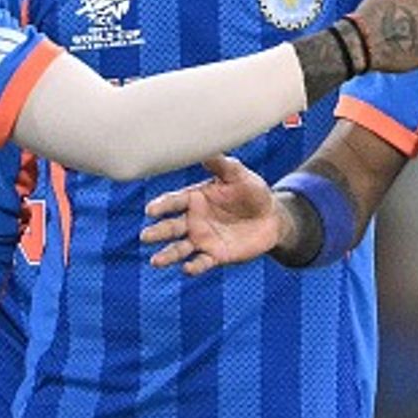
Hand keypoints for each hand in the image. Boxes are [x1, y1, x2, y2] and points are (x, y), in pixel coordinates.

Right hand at [141, 156, 281, 274]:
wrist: (272, 217)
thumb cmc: (252, 191)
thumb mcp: (239, 175)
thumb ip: (221, 164)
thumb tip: (204, 148)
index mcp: (194, 198)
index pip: (173, 202)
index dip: (161, 206)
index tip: (150, 210)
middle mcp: (193, 220)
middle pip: (170, 227)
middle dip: (157, 232)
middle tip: (145, 237)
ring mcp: (202, 239)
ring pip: (179, 249)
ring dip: (167, 255)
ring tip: (155, 261)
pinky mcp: (215, 255)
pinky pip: (201, 263)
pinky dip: (193, 267)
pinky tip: (187, 269)